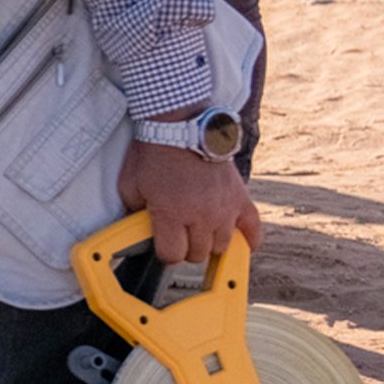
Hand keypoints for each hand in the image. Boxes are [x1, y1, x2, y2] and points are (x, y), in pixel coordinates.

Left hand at [119, 140, 262, 268]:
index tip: (163, 244)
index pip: (172, 255)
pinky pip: (254, 229)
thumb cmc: (153, 155)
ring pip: (222, 246)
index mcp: (171, 214)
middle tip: (180, 234)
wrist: (180, 127)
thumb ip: (135, 213)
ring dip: (210, 242)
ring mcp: (224, 208)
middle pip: (197, 255)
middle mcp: (200, 216)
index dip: (165, 253)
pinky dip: (248, 238)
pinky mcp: (241, 198)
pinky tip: (242, 242)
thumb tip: (138, 230)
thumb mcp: (130, 186)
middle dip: (186, 248)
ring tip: (201, 230)